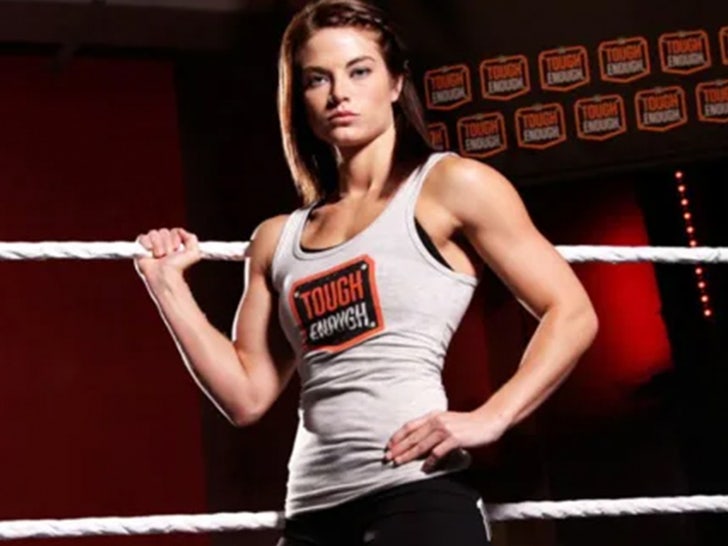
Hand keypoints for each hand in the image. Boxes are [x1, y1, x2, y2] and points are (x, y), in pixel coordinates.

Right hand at [134, 227, 201, 283]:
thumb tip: (181, 230)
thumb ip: (192, 239)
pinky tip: (150, 251)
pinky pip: (142, 237)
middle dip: (167, 244)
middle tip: (167, 255)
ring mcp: (151, 245)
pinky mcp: (140, 249)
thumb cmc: (178, 267)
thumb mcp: (194, 253)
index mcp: (174, 242)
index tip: (176, 249)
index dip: (175, 239)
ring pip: (153, 233)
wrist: (166, 275)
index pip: (174, 231)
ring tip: (159, 256)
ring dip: (158, 245)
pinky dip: (146, 243)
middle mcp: (163, 243)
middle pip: (163, 231)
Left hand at [385, 410, 506, 472]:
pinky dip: (430, 461)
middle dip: (398, 448)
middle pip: (412, 436)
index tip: (388, 446)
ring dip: (408, 455)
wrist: (487, 421)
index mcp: (433, 415)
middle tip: (387, 457)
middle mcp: (436, 421)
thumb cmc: (467, 423)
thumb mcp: (447, 420)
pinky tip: (424, 468)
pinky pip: (438, 452)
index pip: (409, 426)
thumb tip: (418, 439)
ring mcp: (445, 430)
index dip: (397, 436)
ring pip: (421, 445)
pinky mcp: (454, 439)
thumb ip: (433, 427)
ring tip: (399, 463)